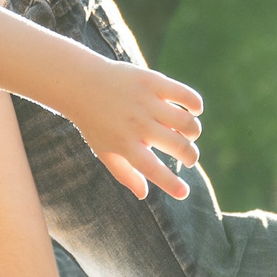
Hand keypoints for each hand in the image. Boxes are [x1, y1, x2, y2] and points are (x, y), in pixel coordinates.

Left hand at [65, 60, 204, 201]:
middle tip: (189, 159)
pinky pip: (185, 95)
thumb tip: (144, 195)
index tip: (183, 193)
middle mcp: (137, 125)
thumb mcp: (104, 151)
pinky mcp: (152, 81)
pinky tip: (193, 111)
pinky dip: (196, 106)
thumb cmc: (94, 122)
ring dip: (194, 133)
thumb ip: (125, 174)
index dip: (171, 184)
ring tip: (188, 135)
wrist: (80, 83)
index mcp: (125, 145)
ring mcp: (146, 102)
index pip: (153, 170)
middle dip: (191, 157)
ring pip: (186, 122)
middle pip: (179, 146)